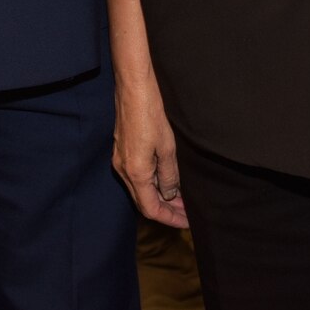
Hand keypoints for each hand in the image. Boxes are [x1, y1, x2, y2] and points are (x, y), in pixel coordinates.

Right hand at [112, 72, 187, 228]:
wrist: (132, 88)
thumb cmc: (151, 114)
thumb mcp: (168, 148)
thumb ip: (169, 176)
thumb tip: (170, 195)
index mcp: (135, 173)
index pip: (151, 209)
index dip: (170, 219)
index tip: (188, 221)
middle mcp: (123, 170)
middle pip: (143, 202)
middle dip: (167, 210)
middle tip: (189, 212)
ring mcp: (120, 160)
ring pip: (140, 190)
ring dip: (160, 197)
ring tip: (181, 198)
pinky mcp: (121, 150)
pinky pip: (136, 177)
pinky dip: (152, 184)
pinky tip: (166, 180)